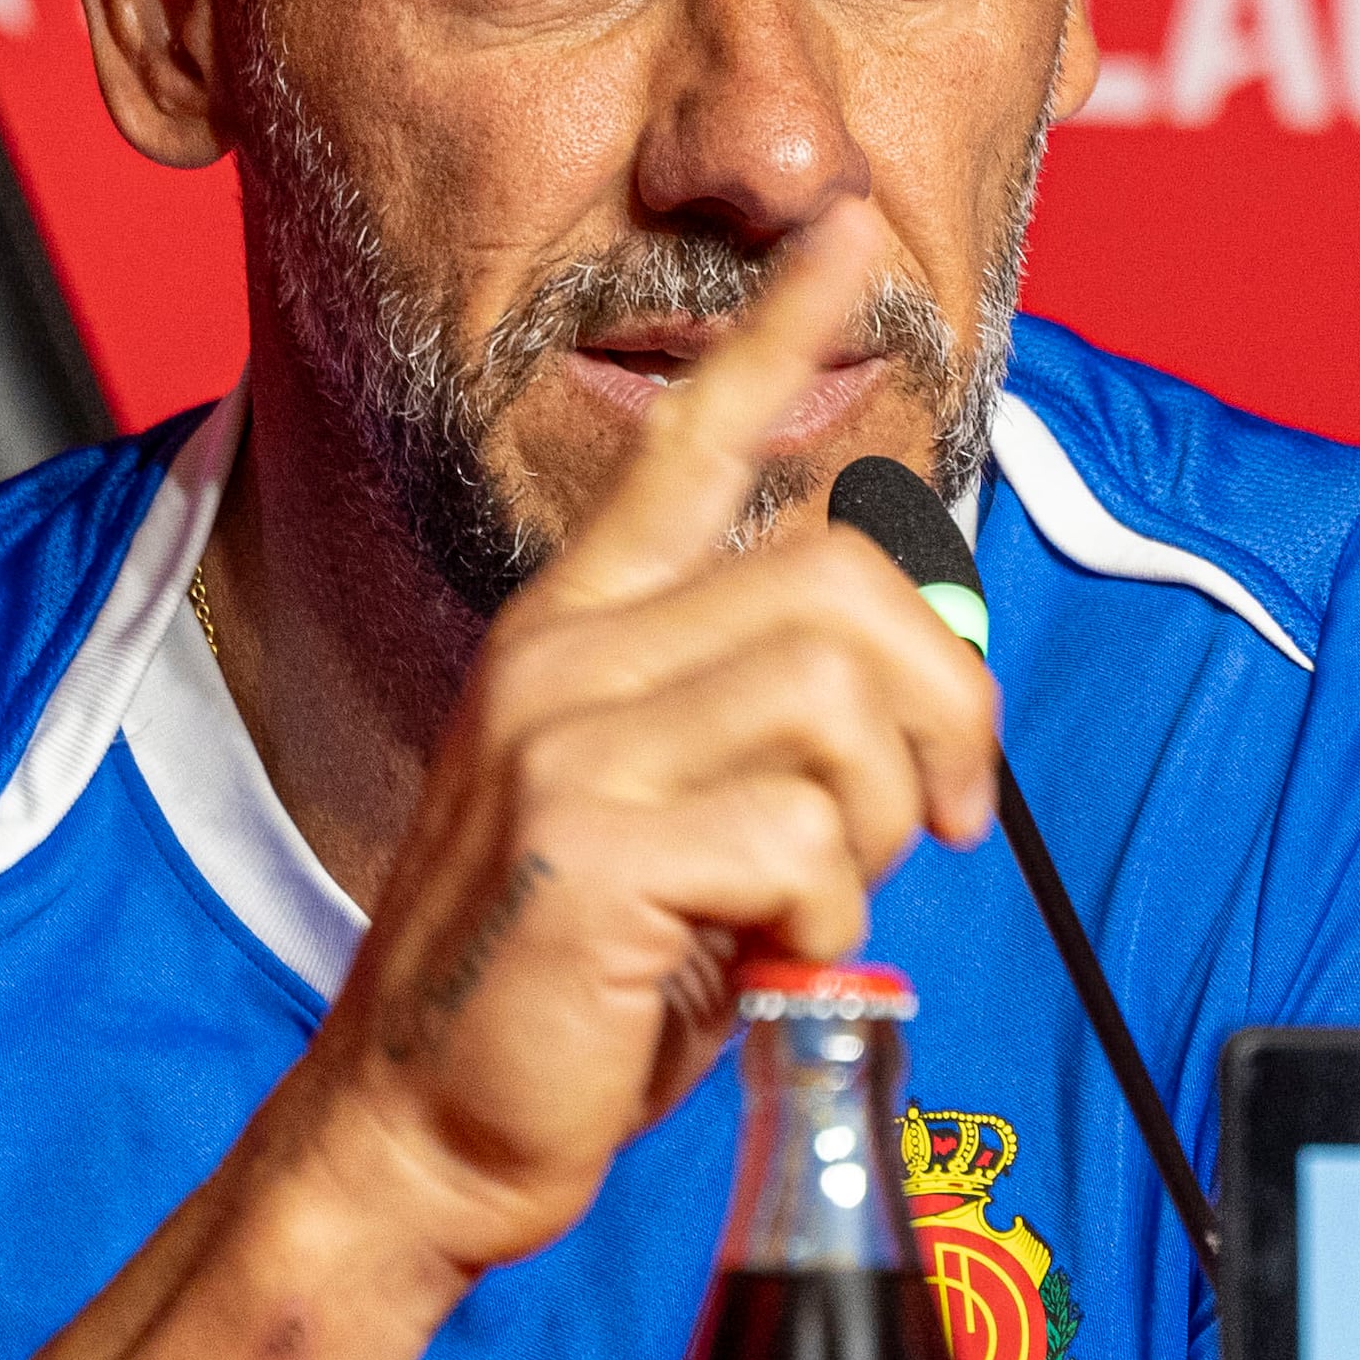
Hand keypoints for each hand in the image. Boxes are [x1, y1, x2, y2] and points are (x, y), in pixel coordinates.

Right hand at [292, 201, 1001, 1279]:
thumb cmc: (560, 989)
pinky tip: (763, 959)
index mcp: (576, 629)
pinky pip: (799, 829)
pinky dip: (823, 912)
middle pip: (841, 583)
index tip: (853, 229)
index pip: (690, 441)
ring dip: (877, 819)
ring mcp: (569, 743)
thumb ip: (755, 731)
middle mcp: (567, 658)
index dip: (781, 328)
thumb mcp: (658, 817)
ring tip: (819, 895)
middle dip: (942, 702)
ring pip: (837, 698)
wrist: (415, 1130)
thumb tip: (917, 704)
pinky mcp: (593, 845)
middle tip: (944, 813)